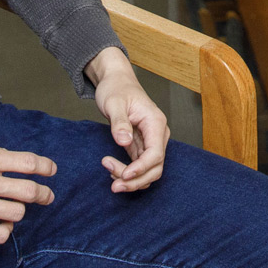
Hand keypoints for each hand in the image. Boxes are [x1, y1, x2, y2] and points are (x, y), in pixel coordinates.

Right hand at [0, 143, 56, 242]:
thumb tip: (10, 161)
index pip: (28, 162)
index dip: (45, 167)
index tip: (51, 171)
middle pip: (30, 191)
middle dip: (44, 194)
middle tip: (46, 196)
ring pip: (18, 213)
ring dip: (19, 211)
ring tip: (13, 209)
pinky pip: (1, 234)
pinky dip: (5, 230)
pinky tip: (0, 224)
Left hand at [87, 47, 169, 191]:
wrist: (116, 82)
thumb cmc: (116, 89)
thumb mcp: (114, 102)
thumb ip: (119, 122)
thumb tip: (124, 141)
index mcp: (155, 123)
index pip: (156, 153)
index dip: (141, 168)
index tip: (124, 175)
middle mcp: (158, 134)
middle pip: (155, 167)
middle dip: (136, 180)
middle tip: (114, 185)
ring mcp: (151, 142)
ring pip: (149, 171)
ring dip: (132, 180)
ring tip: (110, 175)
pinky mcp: (141, 146)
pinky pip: (140, 167)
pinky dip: (128, 174)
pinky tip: (112, 170)